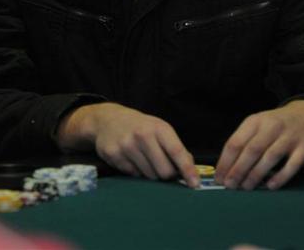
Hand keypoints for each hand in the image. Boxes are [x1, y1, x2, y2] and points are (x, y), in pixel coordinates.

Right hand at [57, 102, 198, 187]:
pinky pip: (132, 175)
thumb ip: (174, 147)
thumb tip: (190, 169)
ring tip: (144, 158)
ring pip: (149, 176)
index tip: (194, 184)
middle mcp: (142, 135)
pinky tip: (131, 158)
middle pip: (164, 171)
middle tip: (163, 168)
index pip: (176, 151)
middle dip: (167, 175)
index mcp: (158, 127)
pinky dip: (135, 171)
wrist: (108, 119)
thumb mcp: (159, 128)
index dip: (187, 169)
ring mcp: (127, 145)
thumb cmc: (140, 126)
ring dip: (150, 173)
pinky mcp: (113, 154)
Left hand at [215, 100, 303, 189]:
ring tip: (246, 187)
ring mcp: (289, 137)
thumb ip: (243, 141)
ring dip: (256, 175)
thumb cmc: (275, 125)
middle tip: (230, 185)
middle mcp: (271, 127)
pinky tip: (270, 186)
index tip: (219, 177)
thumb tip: (226, 167)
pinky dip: (280, 177)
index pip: (235, 142)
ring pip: (269, 157)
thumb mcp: (257, 125)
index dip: (225, 162)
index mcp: (255, 121)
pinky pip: (292, 165)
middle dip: (238, 170)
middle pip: (251, 150)